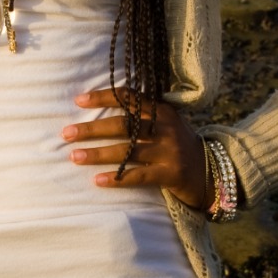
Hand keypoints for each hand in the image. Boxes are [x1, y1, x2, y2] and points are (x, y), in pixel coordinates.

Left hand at [62, 89, 211, 209]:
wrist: (212, 172)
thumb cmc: (178, 146)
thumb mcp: (166, 125)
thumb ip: (143, 116)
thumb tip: (102, 110)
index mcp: (162, 111)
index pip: (129, 98)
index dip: (103, 97)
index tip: (78, 100)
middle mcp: (165, 128)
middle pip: (123, 125)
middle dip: (92, 129)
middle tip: (66, 133)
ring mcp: (169, 151)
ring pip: (127, 151)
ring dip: (97, 154)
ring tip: (74, 156)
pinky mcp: (171, 174)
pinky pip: (138, 176)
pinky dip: (116, 178)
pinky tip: (97, 181)